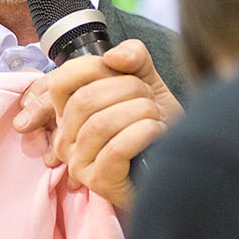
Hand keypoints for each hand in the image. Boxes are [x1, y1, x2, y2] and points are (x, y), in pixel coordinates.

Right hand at [13, 40, 181, 211]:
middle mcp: (66, 138)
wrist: (177, 165)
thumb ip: (133, 58)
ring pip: (101, 124)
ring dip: (140, 112)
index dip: (91, 67)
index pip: (60, 81)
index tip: (119, 70)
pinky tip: (157, 131)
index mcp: (70, 113)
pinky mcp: (98, 182)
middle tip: (150, 98)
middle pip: (85, 100)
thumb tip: (114, 57)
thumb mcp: (146, 82)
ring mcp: (79, 163)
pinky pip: (117, 149)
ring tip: (157, 117)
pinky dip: (143, 133)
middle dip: (128, 89)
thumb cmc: (154, 126)